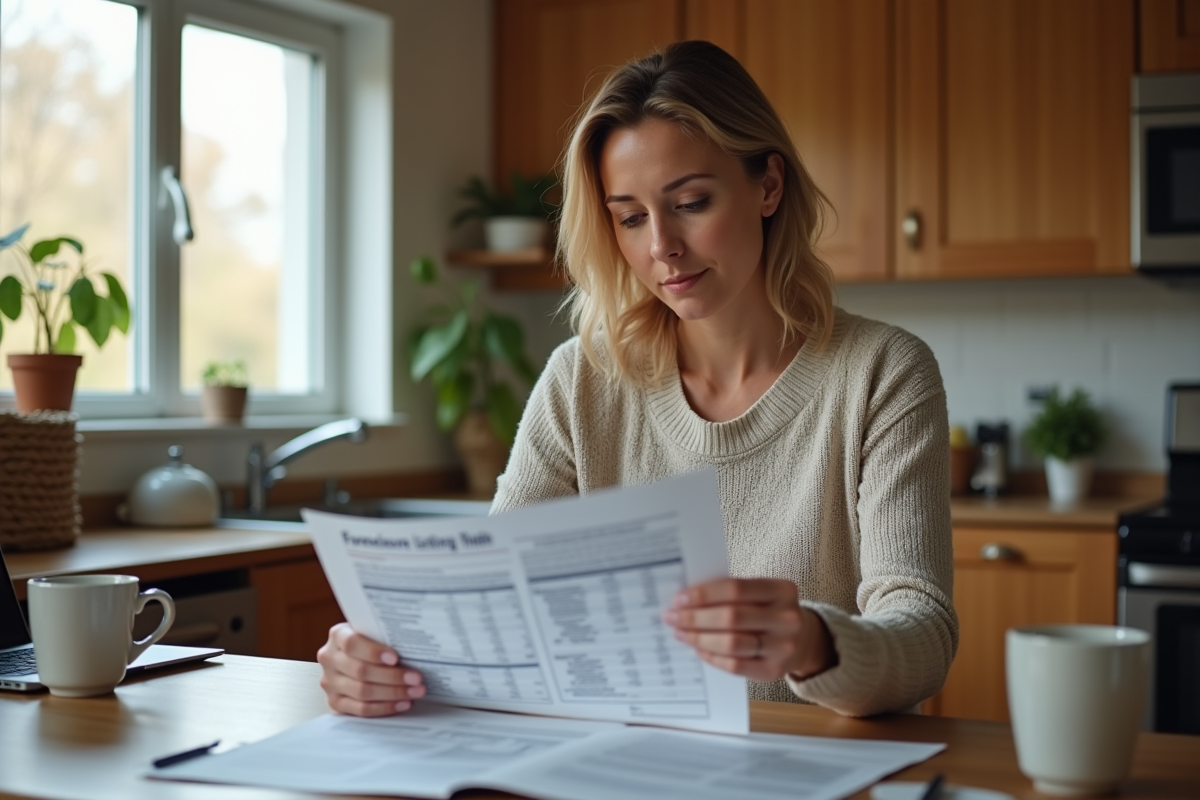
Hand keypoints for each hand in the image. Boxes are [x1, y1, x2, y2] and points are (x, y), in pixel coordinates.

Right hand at [316, 622, 426, 715]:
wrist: (352, 656)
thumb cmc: (369, 641)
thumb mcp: (373, 632)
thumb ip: (384, 636)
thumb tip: (413, 646)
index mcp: (338, 635)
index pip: (352, 643)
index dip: (373, 652)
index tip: (395, 658)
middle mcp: (330, 659)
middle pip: (360, 671)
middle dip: (392, 676)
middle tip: (416, 678)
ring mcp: (330, 682)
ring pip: (362, 692)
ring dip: (393, 693)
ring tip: (415, 691)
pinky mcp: (335, 702)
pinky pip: (361, 709)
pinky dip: (385, 707)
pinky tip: (402, 703)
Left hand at [662, 578, 835, 681]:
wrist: (803, 640)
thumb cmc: (769, 611)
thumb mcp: (761, 594)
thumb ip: (731, 593)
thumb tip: (686, 599)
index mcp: (782, 590)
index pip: (736, 588)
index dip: (704, 594)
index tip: (679, 599)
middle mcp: (787, 618)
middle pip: (731, 617)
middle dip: (695, 618)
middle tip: (671, 617)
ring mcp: (783, 647)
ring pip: (732, 644)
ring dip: (699, 638)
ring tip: (681, 633)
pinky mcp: (774, 671)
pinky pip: (735, 666)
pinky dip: (712, 657)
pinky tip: (698, 649)